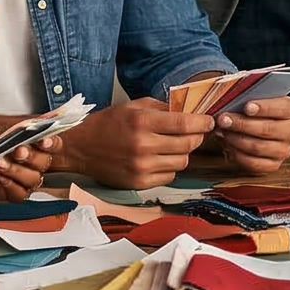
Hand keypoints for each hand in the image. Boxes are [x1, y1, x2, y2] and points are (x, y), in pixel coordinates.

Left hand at [0, 125, 59, 201]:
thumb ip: (18, 129)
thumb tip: (36, 125)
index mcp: (31, 141)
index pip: (53, 144)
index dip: (52, 144)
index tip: (43, 141)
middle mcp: (29, 159)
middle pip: (44, 163)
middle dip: (31, 157)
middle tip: (17, 151)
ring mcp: (21, 176)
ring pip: (33, 180)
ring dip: (18, 171)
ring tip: (0, 163)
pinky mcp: (10, 191)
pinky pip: (20, 194)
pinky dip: (11, 186)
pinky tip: (0, 177)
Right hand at [60, 99, 215, 187]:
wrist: (80, 148)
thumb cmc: (107, 124)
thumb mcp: (134, 106)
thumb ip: (162, 108)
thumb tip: (190, 111)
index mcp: (142, 122)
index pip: (185, 124)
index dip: (203, 123)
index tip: (209, 121)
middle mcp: (143, 145)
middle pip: (188, 145)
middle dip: (196, 137)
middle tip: (195, 132)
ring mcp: (141, 167)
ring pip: (182, 162)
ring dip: (183, 153)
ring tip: (174, 145)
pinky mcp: (139, 183)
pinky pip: (169, 176)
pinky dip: (170, 167)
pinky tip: (160, 159)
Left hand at [215, 97, 289, 172]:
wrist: (255, 127)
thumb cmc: (254, 110)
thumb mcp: (255, 97)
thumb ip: (248, 96)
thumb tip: (232, 100)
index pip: (283, 108)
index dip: (264, 108)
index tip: (247, 107)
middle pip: (267, 129)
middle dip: (242, 124)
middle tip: (224, 120)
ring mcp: (284, 150)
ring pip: (258, 147)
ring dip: (236, 139)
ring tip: (223, 132)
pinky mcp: (274, 165)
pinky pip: (254, 163)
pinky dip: (238, 155)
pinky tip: (229, 145)